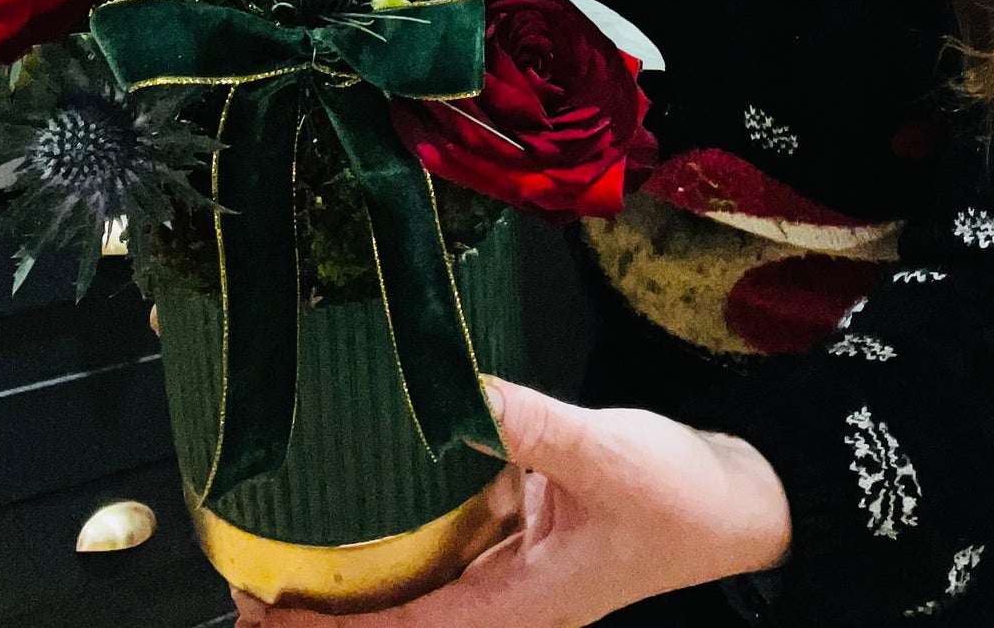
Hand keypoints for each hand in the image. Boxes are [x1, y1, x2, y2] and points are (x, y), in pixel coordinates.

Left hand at [232, 375, 791, 627]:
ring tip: (290, 533)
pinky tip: (380, 476)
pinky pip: (452, 533)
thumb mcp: (604, 455)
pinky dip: (408, 517)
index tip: (259, 609)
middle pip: (399, 618)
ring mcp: (517, 568)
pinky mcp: (528, 530)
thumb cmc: (685, 500)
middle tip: (248, 576)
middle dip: (324, 609)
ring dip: (360, 566)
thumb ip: (529, 424)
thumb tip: (458, 388)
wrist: (745, 503)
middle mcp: (509, 598)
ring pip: (420, 578)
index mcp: (520, 607)